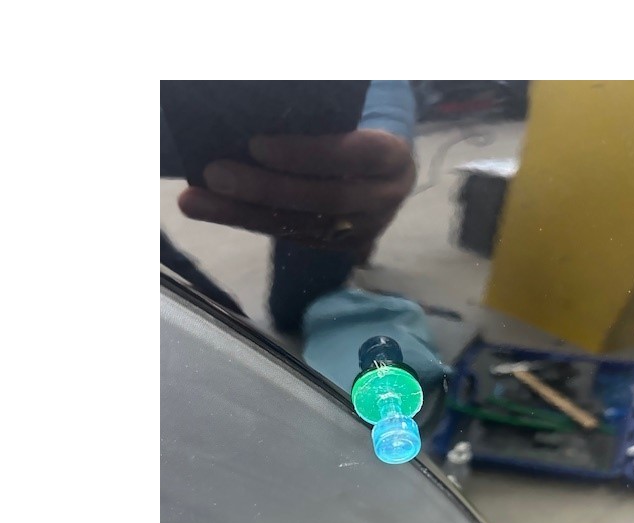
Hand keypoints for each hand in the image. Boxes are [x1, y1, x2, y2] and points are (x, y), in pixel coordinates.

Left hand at [178, 130, 415, 251]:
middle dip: (264, 188)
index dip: (306, 152)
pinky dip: (250, 221)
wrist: (383, 171)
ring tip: (197, 199)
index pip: (352, 154)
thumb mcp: (350, 121)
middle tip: (214, 173)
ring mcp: (363, 230)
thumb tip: (256, 120)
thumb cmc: (357, 131)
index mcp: (392, 159)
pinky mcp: (339, 247)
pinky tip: (215, 208)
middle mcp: (383, 200)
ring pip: (301, 225)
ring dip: (243, 212)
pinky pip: (290, 236)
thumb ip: (320, 121)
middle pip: (322, 199)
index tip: (256, 145)